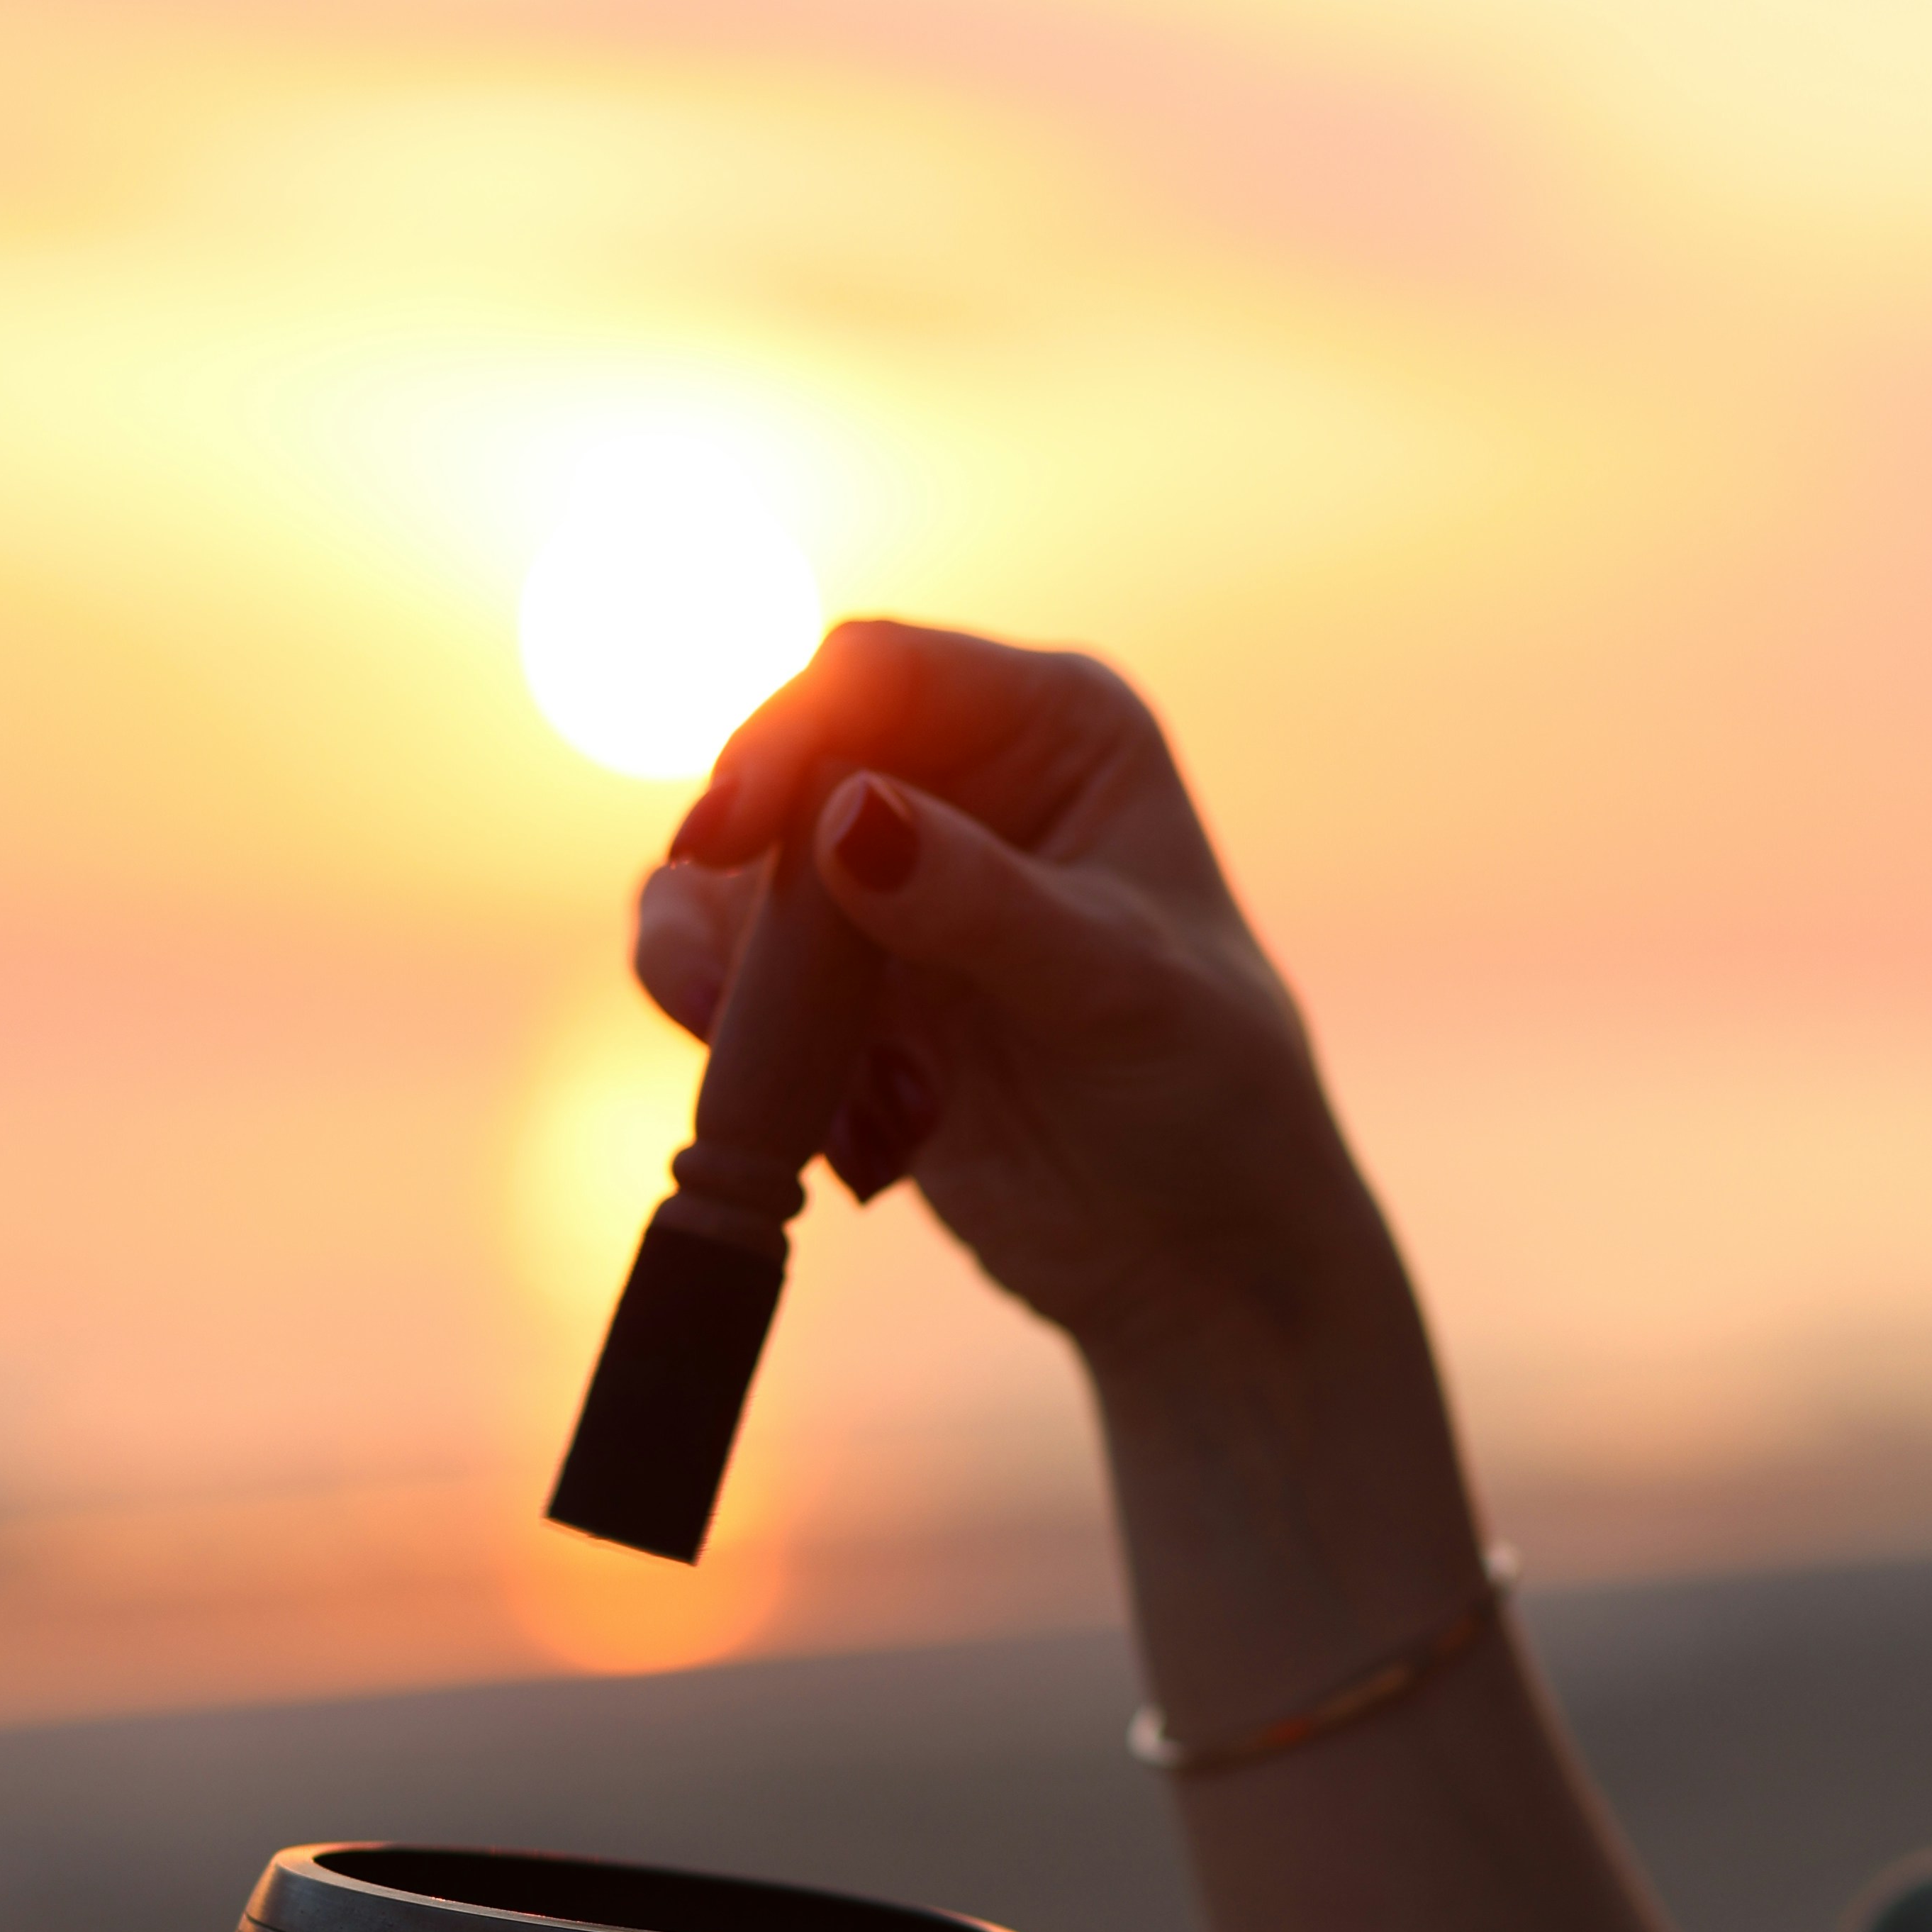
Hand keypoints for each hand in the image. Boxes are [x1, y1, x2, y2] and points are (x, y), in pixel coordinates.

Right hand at [636, 619, 1384, 1369]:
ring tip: (809, 1089)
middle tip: (723, 993)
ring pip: (728, 880)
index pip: (876, 677)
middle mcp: (961, 783)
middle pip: (777, 770)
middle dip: (742, 879)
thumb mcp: (1115, 988)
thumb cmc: (1208, 1097)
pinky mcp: (839, 989)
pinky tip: (839, 1132)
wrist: (1195, 1254)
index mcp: (1054, 728)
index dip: (783, 738)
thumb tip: (845, 817)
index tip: (728, 837)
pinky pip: (724, 977)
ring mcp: (887, 886)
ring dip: (733, 980)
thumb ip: (981, 901)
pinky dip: (741, 1043)